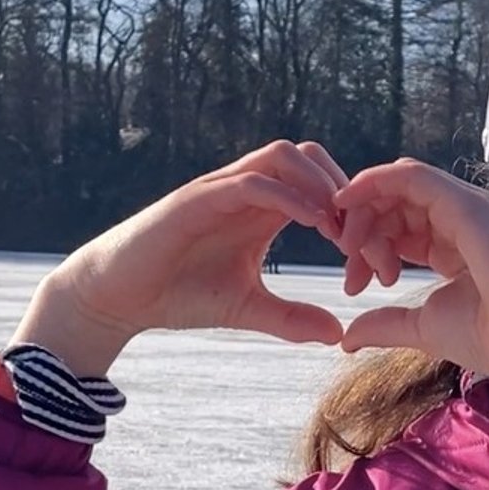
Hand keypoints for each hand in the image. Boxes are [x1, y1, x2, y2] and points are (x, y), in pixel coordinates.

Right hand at [11, 141, 350, 375]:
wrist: (117, 297)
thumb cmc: (177, 295)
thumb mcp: (246, 307)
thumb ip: (290, 317)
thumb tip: (337, 333)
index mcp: (262, 208)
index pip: (320, 186)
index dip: (354, 214)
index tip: (372, 257)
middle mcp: (244, 189)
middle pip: (310, 157)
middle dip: (345, 190)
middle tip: (364, 239)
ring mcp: (220, 188)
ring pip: (283, 156)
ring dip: (320, 184)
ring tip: (341, 229)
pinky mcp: (197, 198)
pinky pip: (251, 181)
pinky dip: (287, 196)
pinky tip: (312, 225)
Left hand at [333, 159, 488, 413]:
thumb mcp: (424, 327)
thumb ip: (386, 323)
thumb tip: (348, 337)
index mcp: (456, 243)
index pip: (403, 225)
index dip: (370, 245)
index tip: (353, 283)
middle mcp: (463, 218)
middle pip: (396, 203)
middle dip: (363, 231)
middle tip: (351, 274)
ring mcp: (468, 207)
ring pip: (399, 186)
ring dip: (364, 211)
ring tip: (351, 251)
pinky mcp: (466, 204)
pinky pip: (411, 177)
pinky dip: (374, 182)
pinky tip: (349, 201)